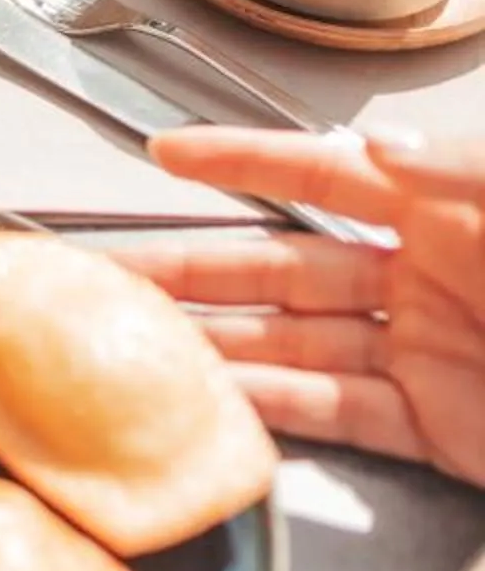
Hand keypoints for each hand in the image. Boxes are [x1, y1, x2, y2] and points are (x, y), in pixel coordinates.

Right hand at [133, 130, 484, 482]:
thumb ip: (456, 168)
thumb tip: (377, 143)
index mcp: (441, 214)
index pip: (323, 176)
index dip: (242, 161)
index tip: (169, 153)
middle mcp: (417, 281)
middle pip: (282, 270)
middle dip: (194, 270)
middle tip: (119, 272)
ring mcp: (419, 356)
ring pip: (295, 345)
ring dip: (218, 344)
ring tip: (146, 340)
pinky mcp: (433, 428)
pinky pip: (337, 411)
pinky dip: (276, 406)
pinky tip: (221, 397)